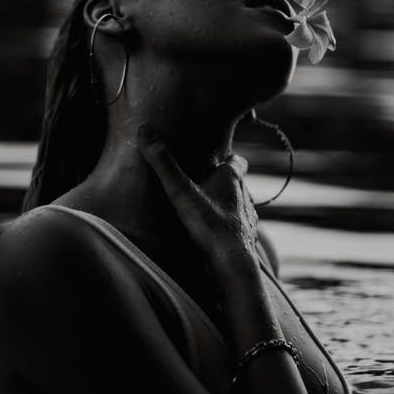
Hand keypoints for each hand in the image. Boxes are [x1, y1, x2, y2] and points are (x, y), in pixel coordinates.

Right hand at [137, 125, 258, 268]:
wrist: (232, 262)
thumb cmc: (209, 224)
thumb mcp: (180, 191)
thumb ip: (163, 163)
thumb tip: (145, 131)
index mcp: (232, 179)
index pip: (237, 161)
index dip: (229, 159)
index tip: (218, 159)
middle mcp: (244, 196)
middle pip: (238, 184)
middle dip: (224, 183)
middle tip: (205, 184)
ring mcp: (247, 219)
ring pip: (239, 207)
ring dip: (227, 207)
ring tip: (208, 211)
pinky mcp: (245, 239)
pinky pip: (238, 229)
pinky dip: (229, 229)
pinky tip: (215, 236)